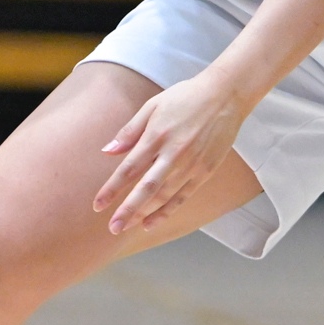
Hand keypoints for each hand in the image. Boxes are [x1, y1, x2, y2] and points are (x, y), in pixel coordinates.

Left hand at [93, 70, 253, 234]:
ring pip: (164, 196)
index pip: (129, 168)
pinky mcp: (205, 171)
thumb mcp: (152, 106)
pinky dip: (167, 211)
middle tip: (113, 228)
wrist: (225, 96)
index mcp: (156, 135)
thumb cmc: (185, 98)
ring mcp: (191, 164)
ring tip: (127, 227)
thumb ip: (130, 131)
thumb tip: (107, 151)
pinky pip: (183, 196)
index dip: (112, 189)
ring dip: (144, 213)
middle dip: (128, 210)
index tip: (98, 205)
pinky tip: (152, 222)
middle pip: (146, 188)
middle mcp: (173, 153)